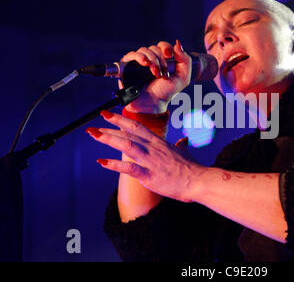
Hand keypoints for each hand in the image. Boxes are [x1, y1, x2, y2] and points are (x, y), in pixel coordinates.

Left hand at [87, 110, 202, 202]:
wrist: (198, 181)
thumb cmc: (192, 168)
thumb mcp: (185, 153)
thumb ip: (181, 146)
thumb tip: (183, 142)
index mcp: (158, 142)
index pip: (136, 126)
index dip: (120, 119)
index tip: (107, 115)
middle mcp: (152, 148)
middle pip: (128, 133)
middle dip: (108, 128)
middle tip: (92, 125)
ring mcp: (151, 161)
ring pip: (126, 145)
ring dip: (108, 139)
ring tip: (93, 135)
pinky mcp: (150, 175)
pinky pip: (129, 168)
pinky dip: (114, 164)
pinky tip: (101, 162)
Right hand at [120, 40, 190, 113]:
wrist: (152, 103)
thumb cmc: (166, 92)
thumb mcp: (182, 77)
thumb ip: (185, 60)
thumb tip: (177, 43)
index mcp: (162, 60)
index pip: (163, 46)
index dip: (166, 48)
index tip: (170, 56)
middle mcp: (150, 59)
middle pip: (155, 48)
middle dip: (161, 60)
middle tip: (163, 73)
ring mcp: (138, 62)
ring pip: (144, 50)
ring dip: (152, 61)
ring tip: (155, 74)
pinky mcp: (128, 66)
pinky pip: (131, 55)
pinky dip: (139, 57)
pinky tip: (145, 64)